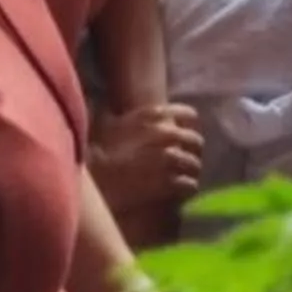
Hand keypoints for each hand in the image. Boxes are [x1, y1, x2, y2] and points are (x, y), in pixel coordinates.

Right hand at [90, 102, 205, 216]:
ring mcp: (170, 158)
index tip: (187, 133)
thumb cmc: (99, 151)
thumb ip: (121, 111)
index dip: (190, 125)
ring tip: (187, 177)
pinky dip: (188, 188)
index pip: (188, 114)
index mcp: (155, 116)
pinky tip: (183, 191)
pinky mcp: (170, 181)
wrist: (96, 179)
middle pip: (195, 141)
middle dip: (193, 151)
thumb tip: (107, 100)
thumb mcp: (110, 124)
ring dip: (192, 171)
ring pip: (195, 164)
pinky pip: (189, 184)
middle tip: (188, 159)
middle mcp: (167, 134)